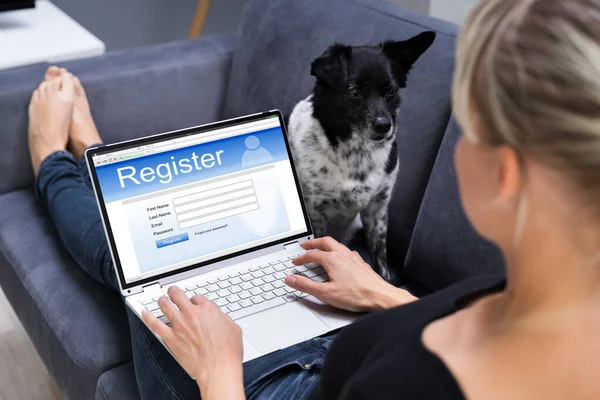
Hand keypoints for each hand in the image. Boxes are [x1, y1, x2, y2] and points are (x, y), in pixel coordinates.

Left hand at [142, 287, 243, 398]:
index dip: (195, 300)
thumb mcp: (233, 328)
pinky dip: (148, 317)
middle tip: (172, 292)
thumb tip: (219, 318)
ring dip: (162, 300)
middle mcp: (192, 313)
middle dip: (174, 292)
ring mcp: (180, 325)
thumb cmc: (227, 351)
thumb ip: (223, 319)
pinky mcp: (171, 338)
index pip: (197, 297)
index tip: (194, 303)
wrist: (218, 367)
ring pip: (165, 306)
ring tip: (161, 299)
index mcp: (208, 309)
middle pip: (178, 295)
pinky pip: (155, 324)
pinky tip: (145, 313)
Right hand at [285, 237, 416, 311]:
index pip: (312, 255)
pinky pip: (347, 251)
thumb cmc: (356, 295)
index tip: (295, 262)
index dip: (301, 258)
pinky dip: (338, 251)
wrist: (380, 296)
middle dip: (313, 243)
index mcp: (332, 260)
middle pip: (325, 242)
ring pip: (337, 244)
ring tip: (321, 248)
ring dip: (326, 244)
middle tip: (305, 245)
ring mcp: (353, 258)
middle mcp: (342, 255)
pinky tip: (340, 257)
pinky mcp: (361, 263)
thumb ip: (305, 285)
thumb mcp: (325, 293)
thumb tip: (290, 279)